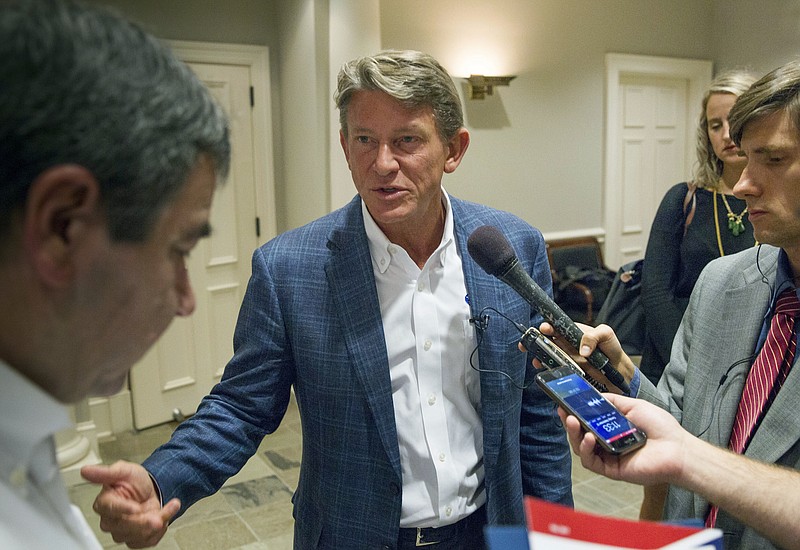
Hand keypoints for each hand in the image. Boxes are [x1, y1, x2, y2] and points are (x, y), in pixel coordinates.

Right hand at [81, 461, 179, 547]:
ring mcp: (121, 531)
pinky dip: (160, 530)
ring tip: (167, 508)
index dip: (124, 509)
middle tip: (158, 515)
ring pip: (137, 535)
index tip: (136, 508)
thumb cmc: (134, 481)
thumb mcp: (124, 470)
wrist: (149, 490)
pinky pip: (147, 541)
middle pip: (125, 526)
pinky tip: (164, 516)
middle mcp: (110, 520)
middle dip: (144, 521)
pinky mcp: (134, 539)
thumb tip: (86, 471)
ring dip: (157, 522)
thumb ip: (106, 473)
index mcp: (104, 502)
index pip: (110, 509)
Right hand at [537, 321, 635, 390]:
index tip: (544, 329)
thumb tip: (582, 349)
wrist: (617, 370)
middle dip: (535, 340)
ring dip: (539, 355)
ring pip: (547, 353)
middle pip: (546, 339)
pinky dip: (546, 367)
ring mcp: (566, 356)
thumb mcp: (606, 334)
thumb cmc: (611, 348)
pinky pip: (553, 366)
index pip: (557, 326)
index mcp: (573, 331)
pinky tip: (544, 367)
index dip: (548, 326)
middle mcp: (567, 343)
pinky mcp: (567, 368)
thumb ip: (593, 337)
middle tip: (530, 343)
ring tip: (537, 359)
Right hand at [559, 393, 686, 485]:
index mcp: (612, 428)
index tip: (564, 403)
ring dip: (573, 435)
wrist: (677, 449)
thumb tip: (594, 395)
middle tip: (563, 412)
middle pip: (580, 434)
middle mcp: (607, 442)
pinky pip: (591, 461)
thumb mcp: (634, 405)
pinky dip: (585, 449)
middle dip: (569, 423)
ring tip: (573, 422)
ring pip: (581, 448)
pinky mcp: (611, 470)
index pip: (587, 421)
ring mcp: (608, 456)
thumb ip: (613, 401)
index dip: (574, 413)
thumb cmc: (661, 428)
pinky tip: (588, 438)